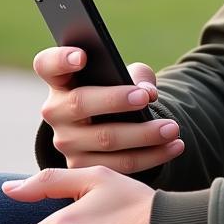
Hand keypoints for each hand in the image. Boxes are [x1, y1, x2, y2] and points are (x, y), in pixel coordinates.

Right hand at [34, 47, 184, 174]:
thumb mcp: (126, 75)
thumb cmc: (118, 90)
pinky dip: (151, 156)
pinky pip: (119, 164)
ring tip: (172, 128)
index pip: (48, 64)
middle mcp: (56, 111)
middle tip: (144, 98)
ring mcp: (66, 142)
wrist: (113, 123)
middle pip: (79, 103)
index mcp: (61, 80)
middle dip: (114, 100)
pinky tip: (174, 146)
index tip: (82, 56)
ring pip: (105, 139)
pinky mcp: (82, 167)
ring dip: (143, 135)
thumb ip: (137, 77)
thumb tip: (148, 93)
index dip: (61, 59)